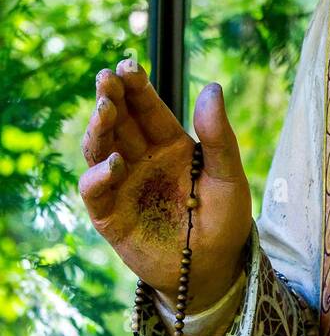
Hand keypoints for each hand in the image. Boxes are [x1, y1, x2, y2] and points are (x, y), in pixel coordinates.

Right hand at [78, 58, 251, 309]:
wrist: (214, 269)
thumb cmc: (225, 220)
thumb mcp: (228, 176)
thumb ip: (218, 136)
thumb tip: (212, 87)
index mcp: (169, 144)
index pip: (147, 108)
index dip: (135, 86)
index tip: (127, 66)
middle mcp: (141, 160)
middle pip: (119, 122)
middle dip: (110, 99)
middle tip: (106, 79)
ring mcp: (123, 186)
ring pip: (100, 150)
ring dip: (99, 129)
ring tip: (106, 110)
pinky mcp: (110, 215)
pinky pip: (95, 192)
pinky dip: (99, 176)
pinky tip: (113, 164)